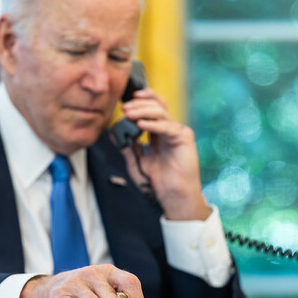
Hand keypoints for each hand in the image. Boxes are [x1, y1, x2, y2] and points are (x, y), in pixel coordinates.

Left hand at [121, 89, 210, 220]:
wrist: (171, 196)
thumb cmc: (157, 182)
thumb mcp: (135, 162)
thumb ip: (126, 147)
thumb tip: (113, 133)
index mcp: (158, 133)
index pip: (151, 108)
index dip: (140, 102)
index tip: (124, 104)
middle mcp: (168, 130)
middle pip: (157, 105)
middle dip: (139, 104)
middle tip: (125, 108)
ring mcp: (177, 132)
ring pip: (161, 112)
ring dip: (143, 111)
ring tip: (129, 114)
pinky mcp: (184, 138)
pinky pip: (167, 126)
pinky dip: (153, 124)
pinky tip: (140, 125)